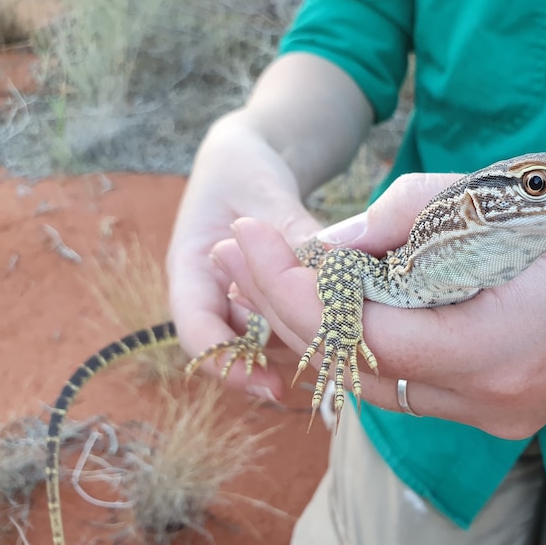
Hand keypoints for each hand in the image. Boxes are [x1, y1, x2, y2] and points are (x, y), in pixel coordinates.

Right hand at [166, 110, 320, 397]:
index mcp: (191, 268)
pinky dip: (318, 325)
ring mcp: (242, 303)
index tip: (268, 384)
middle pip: (236, 348)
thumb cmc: (245, 168)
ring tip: (347, 357)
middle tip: (321, 382)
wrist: (250, 160)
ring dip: (302, 347)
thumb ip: (289, 228)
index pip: (197, 332)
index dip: (227, 364)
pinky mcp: (272, 302)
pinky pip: (291, 323)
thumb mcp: (263, 190)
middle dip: (276, 369)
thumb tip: (325, 261)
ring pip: (268, 341)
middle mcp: (213, 295)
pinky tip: (354, 328)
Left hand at [213, 154, 545, 439]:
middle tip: (242, 254)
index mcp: (495, 354)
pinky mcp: (508, 405)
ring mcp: (503, 414)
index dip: (293, 289)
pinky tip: (343, 304)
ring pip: (383, 383)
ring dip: (327, 329)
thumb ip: (405, 221)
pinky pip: (419, 383)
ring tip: (276, 274)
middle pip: (359, 370)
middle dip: (291, 311)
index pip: (358, 335)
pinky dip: (375, 344)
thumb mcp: (505, 200)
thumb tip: (327, 245)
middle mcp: (494, 405)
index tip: (250, 241)